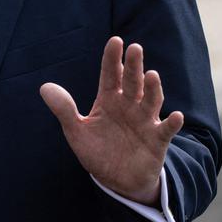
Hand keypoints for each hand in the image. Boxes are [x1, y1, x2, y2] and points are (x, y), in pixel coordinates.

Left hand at [39, 37, 183, 204]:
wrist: (116, 181)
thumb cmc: (97, 151)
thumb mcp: (76, 131)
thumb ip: (64, 110)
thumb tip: (44, 87)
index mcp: (109, 99)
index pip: (111, 74)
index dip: (112, 58)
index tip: (115, 40)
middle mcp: (129, 105)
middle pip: (132, 82)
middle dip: (133, 66)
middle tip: (135, 48)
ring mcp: (145, 121)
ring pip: (151, 101)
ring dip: (153, 89)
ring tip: (151, 75)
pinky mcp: (157, 140)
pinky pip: (166, 130)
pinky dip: (172, 123)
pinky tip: (177, 116)